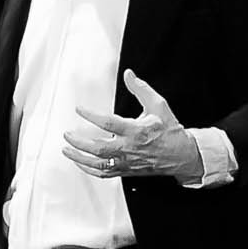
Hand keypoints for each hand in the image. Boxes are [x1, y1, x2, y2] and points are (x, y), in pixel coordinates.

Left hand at [62, 69, 201, 181]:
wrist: (181, 155)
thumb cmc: (169, 130)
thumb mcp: (159, 105)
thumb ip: (141, 89)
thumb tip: (129, 75)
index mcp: (136, 131)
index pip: (109, 123)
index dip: (91, 116)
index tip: (79, 109)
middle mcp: (129, 148)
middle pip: (98, 148)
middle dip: (79, 141)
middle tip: (67, 134)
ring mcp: (127, 162)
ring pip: (98, 164)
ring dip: (79, 157)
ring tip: (66, 149)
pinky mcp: (126, 170)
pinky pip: (104, 174)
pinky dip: (89, 169)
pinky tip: (80, 163)